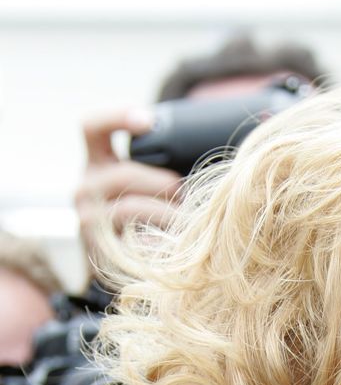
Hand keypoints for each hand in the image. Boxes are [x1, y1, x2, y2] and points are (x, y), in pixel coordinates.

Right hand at [74, 107, 182, 275]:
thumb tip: (211, 150)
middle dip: (163, 183)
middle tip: (186, 195)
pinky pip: (134, 243)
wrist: (124, 266)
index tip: (149, 121)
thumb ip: (160, 165)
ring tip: (187, 222)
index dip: (117, 117)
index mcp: (97, 163)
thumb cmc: (145, 217)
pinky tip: (174, 246)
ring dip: (166, 214)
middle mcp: (85, 189)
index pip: (92, 127)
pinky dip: (159, 243)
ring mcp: (88, 221)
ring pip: (129, 208)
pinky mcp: (99, 252)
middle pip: (124, 173)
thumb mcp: (144, 185)